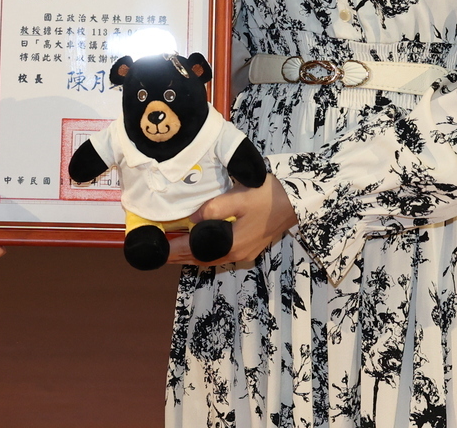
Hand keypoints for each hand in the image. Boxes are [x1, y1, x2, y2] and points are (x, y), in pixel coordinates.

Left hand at [165, 174, 295, 266]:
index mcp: (233, 244)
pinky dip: (205, 252)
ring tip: (174, 250)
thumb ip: (214, 208)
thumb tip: (192, 218)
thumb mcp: (240, 197)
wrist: (298, 202)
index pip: (196, 251)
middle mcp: (237, 253)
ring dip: (192, 256)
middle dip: (180, 257)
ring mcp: (245, 252)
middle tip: (160, 253)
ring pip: (212, 258)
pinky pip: (221, 254)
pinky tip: (199, 245)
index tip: (158, 250)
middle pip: (202, 259)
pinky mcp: (250, 247)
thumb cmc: (269, 196)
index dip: (176, 250)